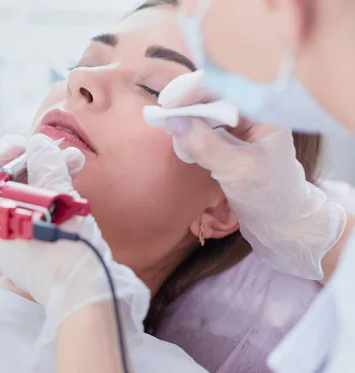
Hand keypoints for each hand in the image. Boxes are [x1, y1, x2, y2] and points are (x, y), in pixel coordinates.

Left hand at [0, 134, 149, 350]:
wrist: (84, 296)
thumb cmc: (64, 247)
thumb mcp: (56, 198)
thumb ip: (45, 164)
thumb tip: (39, 143)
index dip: (6, 154)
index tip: (30, 144)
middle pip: (8, 183)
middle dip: (38, 162)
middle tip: (62, 151)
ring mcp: (17, 241)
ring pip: (28, 196)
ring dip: (50, 175)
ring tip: (77, 162)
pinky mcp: (37, 248)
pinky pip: (39, 213)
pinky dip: (53, 196)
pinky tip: (72, 183)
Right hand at [144, 70, 346, 279]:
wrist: (279, 217)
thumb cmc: (267, 194)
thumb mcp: (236, 170)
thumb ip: (205, 145)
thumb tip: (173, 121)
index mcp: (267, 110)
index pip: (227, 84)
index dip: (195, 89)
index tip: (168, 103)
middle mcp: (255, 110)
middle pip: (213, 92)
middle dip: (187, 103)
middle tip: (163, 116)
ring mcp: (243, 122)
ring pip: (206, 107)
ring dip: (187, 118)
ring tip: (173, 132)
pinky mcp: (231, 135)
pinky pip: (205, 124)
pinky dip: (191, 131)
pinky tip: (185, 144)